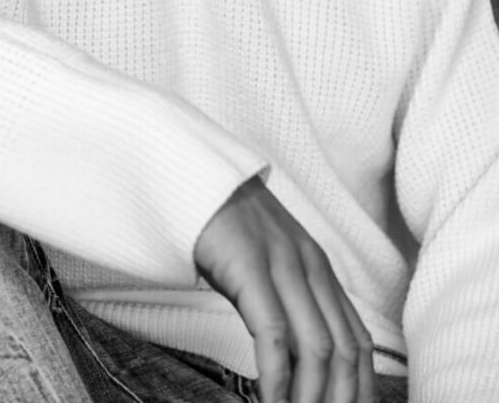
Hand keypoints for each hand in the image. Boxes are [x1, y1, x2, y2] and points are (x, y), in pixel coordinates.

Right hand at [193, 175, 374, 402]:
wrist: (196, 178)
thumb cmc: (227, 227)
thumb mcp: (271, 263)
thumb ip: (291, 303)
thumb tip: (298, 362)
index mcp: (321, 269)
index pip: (359, 342)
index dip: (360, 389)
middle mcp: (311, 267)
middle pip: (346, 352)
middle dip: (339, 401)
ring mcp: (283, 264)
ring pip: (317, 347)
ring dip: (310, 398)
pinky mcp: (250, 265)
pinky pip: (273, 332)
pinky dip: (276, 377)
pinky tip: (271, 399)